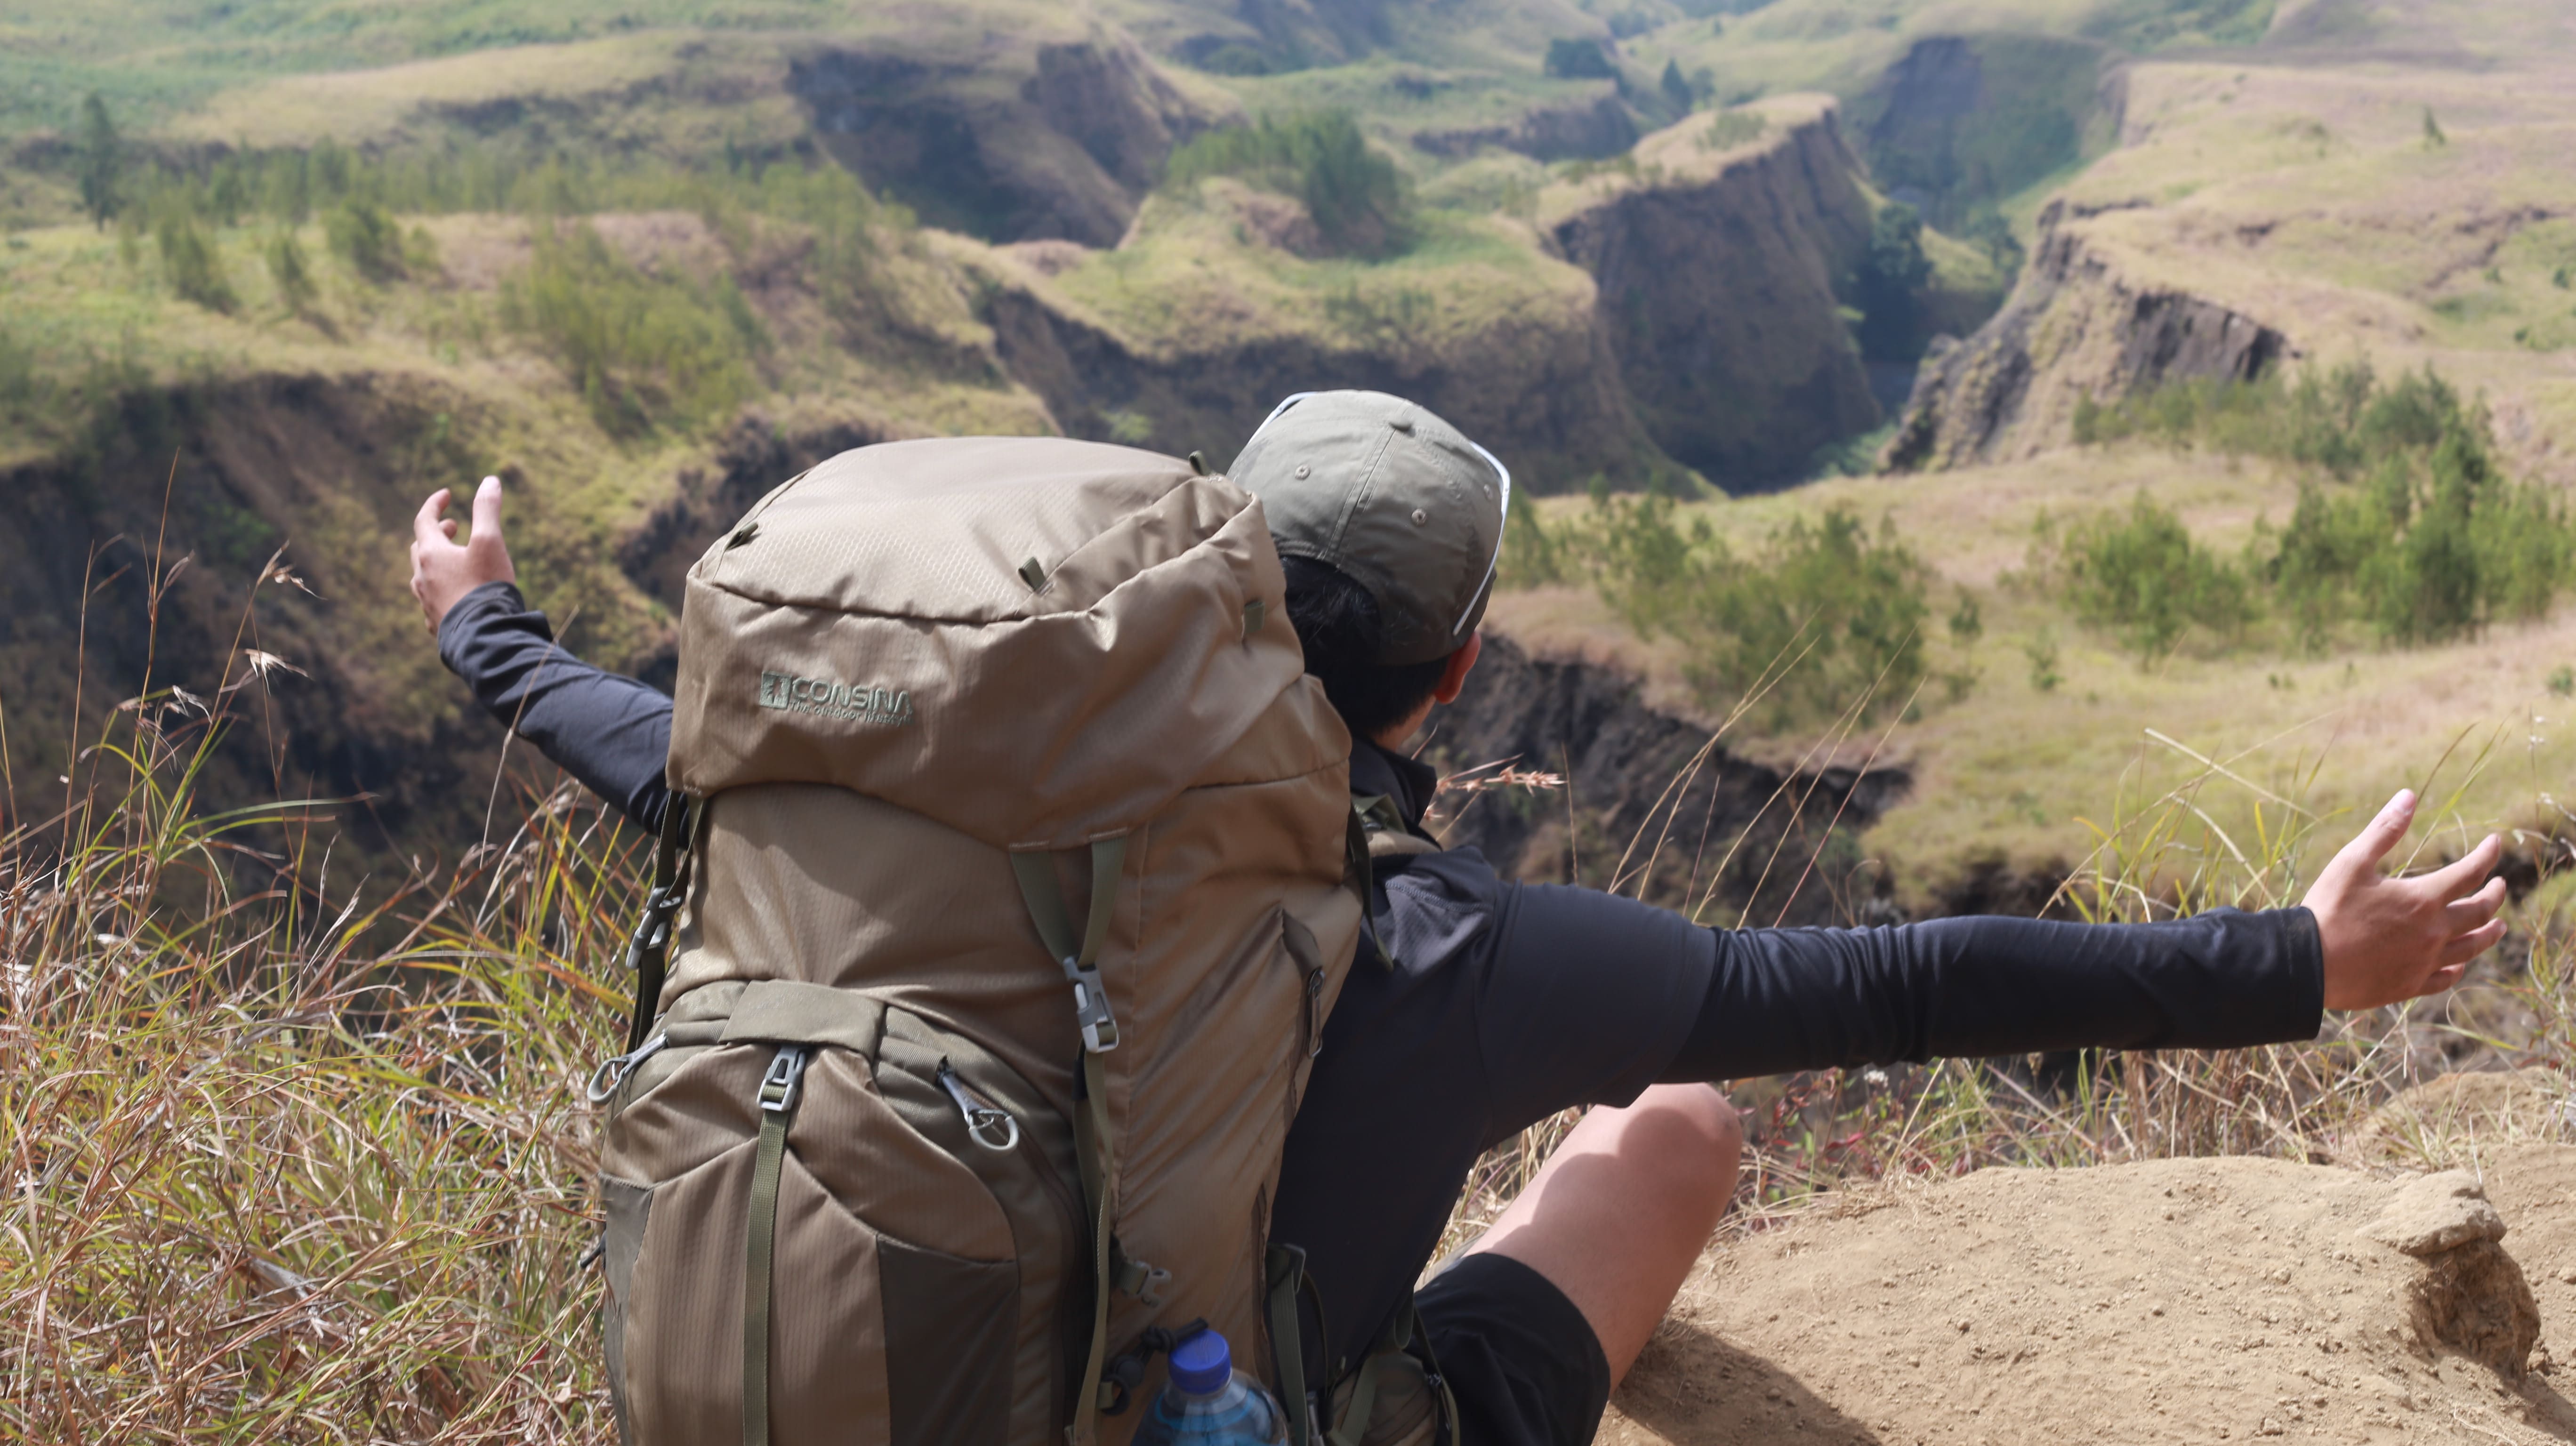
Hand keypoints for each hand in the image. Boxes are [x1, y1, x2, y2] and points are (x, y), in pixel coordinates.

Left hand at [410, 475, 515, 632]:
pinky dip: (442, 588)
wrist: (484, 636)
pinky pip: (433, 600)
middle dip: (437, 534)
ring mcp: (426, 602)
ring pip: (425, 575)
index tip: (447, 495)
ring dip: (438, 562)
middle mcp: (422, 577)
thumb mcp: (491, 541)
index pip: (425, 520)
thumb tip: (489, 480)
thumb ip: (487, 509)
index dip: (435, 504)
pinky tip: (456, 593)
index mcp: (431, 554)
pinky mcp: (436, 623)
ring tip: (457, 561)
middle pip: (420, 548)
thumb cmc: (486, 585)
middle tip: (453, 528)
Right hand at [2303, 789, 2505, 1009]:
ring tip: (2499, 926)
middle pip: (2480, 912)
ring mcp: (2424, 961)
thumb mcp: (2351, 862)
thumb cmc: (2327, 908)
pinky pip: (2445, 977)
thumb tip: (2408, 796)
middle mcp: (2433, 932)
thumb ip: (2384, 830)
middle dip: (2494, 895)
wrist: (2307, 963)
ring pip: (2472, 947)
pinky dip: (2458, 967)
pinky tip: (2459, 963)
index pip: (2469, 872)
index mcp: (2422, 899)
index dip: (2486, 855)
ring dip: (2490, 933)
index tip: (2494, 843)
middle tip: (2499, 885)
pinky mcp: (2410, 984)